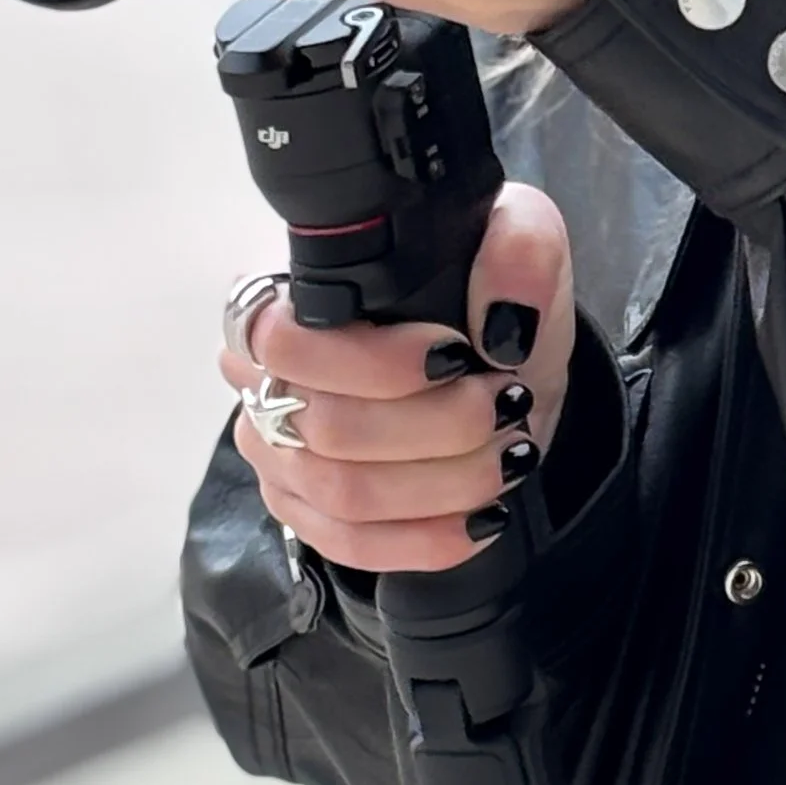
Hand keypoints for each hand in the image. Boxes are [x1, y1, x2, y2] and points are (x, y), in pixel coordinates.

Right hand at [221, 185, 574, 572]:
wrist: (503, 369)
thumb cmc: (487, 300)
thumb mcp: (522, 240)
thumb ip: (521, 249)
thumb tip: (503, 321)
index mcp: (290, 296)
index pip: (283, 339)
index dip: (372, 361)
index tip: (456, 355)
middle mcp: (263, 377)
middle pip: (323, 427)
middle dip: (437, 426)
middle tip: (505, 404)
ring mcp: (278, 452)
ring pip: (343, 493)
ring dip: (444, 481)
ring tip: (508, 452)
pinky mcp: (307, 512)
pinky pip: (351, 545)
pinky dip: (426, 537)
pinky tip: (480, 515)